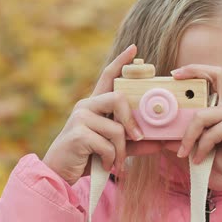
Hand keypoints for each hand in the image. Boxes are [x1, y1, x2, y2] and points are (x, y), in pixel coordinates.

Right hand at [43, 45, 158, 184]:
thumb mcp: (114, 147)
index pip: (108, 76)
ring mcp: (80, 118)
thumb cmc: (87, 157)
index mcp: (94, 104)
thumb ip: (135, 142)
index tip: (134, 48)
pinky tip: (106, 165)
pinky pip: (107, 145)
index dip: (121, 61)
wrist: (59, 173)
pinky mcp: (78, 134)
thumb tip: (161, 142)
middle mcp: (85, 105)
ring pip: (116, 128)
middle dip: (132, 121)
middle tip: (138, 138)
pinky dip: (112, 159)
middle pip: (118, 98)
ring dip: (122, 150)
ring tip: (118, 162)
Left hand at [171, 64, 221, 201]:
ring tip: (183, 152)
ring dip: (188, 137)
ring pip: (200, 116)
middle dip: (189, 80)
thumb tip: (167, 138)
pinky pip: (208, 134)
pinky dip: (200, 149)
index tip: (176, 73)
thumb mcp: (209, 146)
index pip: (216, 75)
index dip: (196, 69)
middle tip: (172, 97)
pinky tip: (199, 159)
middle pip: (211, 80)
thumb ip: (193, 138)